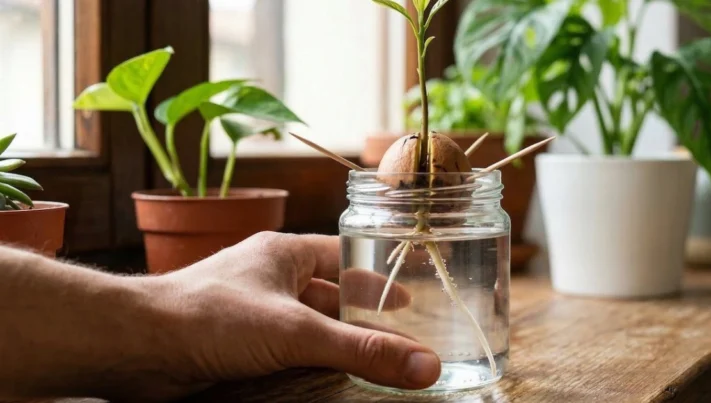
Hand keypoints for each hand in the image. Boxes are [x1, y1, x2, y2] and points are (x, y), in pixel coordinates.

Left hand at [148, 232, 440, 398]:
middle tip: (396, 336)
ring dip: (334, 341)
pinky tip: (324, 377)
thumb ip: (361, 350)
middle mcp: (267, 277)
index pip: (344, 257)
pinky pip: (283, 348)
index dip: (377, 276)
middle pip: (328, 294)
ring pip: (305, 324)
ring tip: (368, 361)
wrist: (138, 346)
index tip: (407, 298)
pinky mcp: (234, 341)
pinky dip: (306, 361)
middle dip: (360, 316)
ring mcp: (249, 309)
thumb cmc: (210, 317)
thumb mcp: (297, 332)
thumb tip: (424, 365)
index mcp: (283, 253)